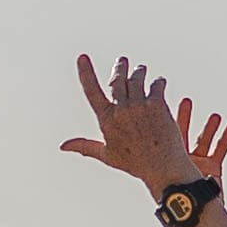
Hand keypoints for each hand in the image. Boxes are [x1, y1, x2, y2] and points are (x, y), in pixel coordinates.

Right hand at [64, 53, 226, 201]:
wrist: (163, 168)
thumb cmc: (135, 164)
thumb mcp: (107, 155)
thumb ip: (85, 146)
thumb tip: (63, 146)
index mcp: (106, 120)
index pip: (92, 91)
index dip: (86, 73)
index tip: (82, 57)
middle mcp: (121, 110)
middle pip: (118, 79)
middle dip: (120, 67)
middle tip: (123, 61)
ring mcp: (139, 106)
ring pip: (137, 78)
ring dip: (139, 72)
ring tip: (141, 70)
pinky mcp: (157, 104)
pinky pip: (156, 84)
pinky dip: (158, 82)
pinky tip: (159, 83)